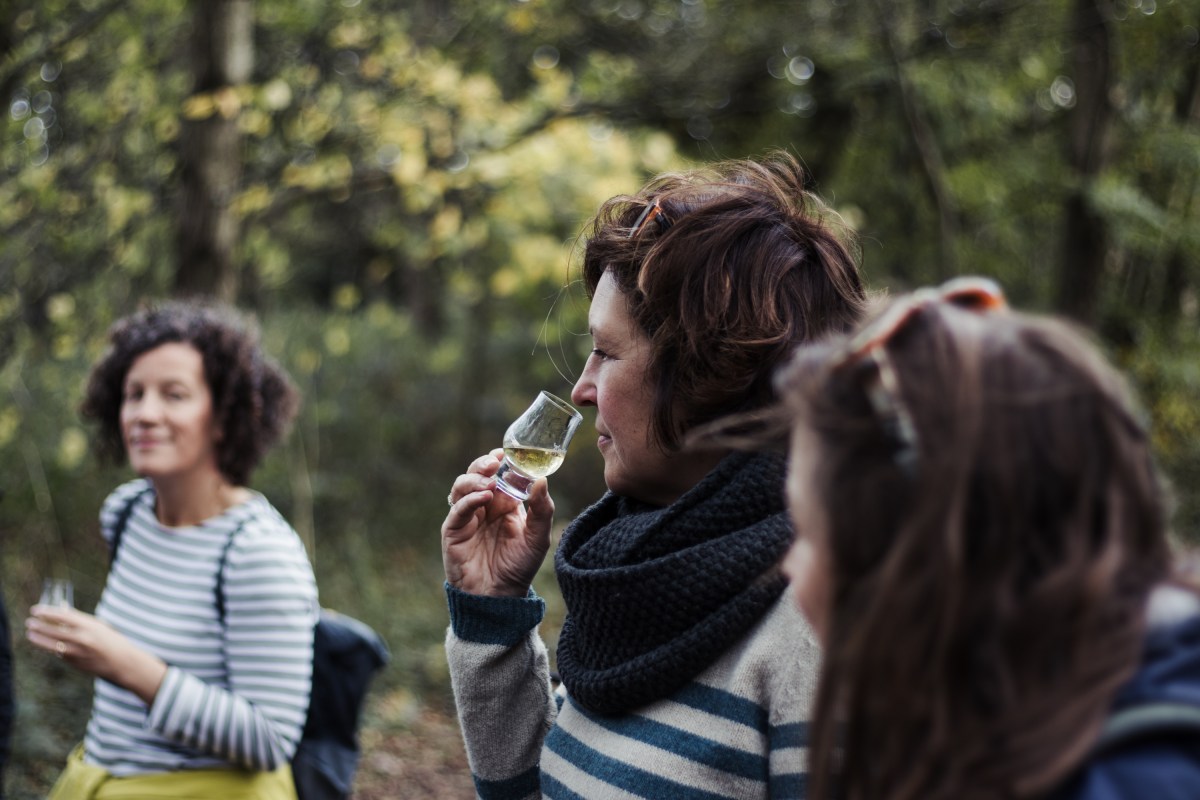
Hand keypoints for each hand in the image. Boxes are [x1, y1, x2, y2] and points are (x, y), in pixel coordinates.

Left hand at [26, 605, 166, 704]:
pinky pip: (59, 653)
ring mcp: (78, 652)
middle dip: (39, 626)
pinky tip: (47, 645)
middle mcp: (82, 638)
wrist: (124, 663)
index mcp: (90, 625)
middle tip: (29, 622)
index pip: (63, 616)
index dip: (47, 612)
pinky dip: (53, 648)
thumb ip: (82, 621)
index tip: (36, 610)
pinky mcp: (75, 663)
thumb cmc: (113, 641)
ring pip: (52, 644)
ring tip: (30, 634)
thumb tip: (62, 613)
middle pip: (54, 630)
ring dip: (39, 638)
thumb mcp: (100, 626)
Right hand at [442, 449, 554, 596]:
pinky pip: (457, 509)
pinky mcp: (453, 530)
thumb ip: (542, 510)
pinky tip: (483, 497)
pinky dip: (468, 500)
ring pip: (462, 486)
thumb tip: (542, 480)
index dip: (501, 462)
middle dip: (483, 464)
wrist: (499, 596)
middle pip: (477, 474)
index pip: (499, 475)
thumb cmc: (519, 567)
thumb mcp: (538, 537)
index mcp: (504, 504)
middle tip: (494, 461)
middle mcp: (484, 507)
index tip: (507, 453)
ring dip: (474, 478)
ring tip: (488, 483)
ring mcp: (467, 517)